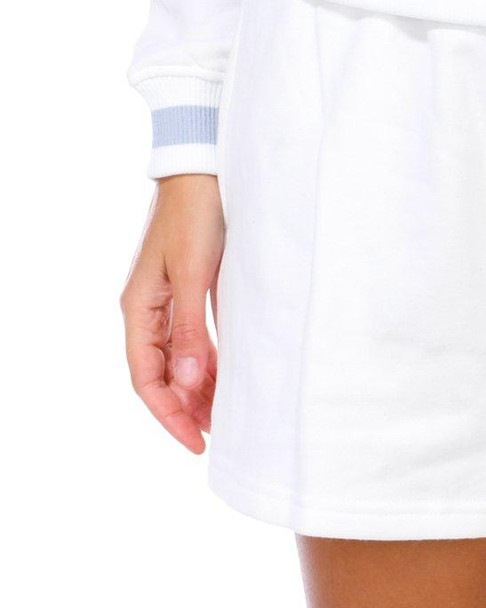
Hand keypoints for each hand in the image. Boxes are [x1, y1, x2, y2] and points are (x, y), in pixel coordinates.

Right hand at [121, 174, 224, 452]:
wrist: (202, 167)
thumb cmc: (196, 214)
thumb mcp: (195, 273)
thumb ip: (190, 329)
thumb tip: (189, 384)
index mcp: (139, 307)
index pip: (147, 377)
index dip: (170, 413)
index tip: (197, 441)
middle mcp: (148, 307)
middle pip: (160, 372)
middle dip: (184, 407)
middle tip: (214, 436)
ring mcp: (168, 296)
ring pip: (178, 357)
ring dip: (197, 387)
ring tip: (222, 414)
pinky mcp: (190, 285)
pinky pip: (193, 335)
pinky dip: (207, 360)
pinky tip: (225, 375)